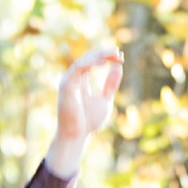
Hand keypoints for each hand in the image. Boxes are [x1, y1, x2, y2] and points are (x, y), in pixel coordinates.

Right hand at [45, 47, 122, 176]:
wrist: (77, 135)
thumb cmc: (89, 121)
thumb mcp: (105, 99)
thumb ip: (110, 84)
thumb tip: (118, 66)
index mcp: (81, 81)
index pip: (93, 61)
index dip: (106, 56)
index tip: (121, 57)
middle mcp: (73, 78)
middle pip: (88, 57)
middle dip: (104, 53)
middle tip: (118, 52)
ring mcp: (68, 81)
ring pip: (83, 60)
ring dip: (99, 55)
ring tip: (114, 54)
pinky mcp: (66, 85)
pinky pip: (78, 67)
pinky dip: (91, 62)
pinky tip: (104, 62)